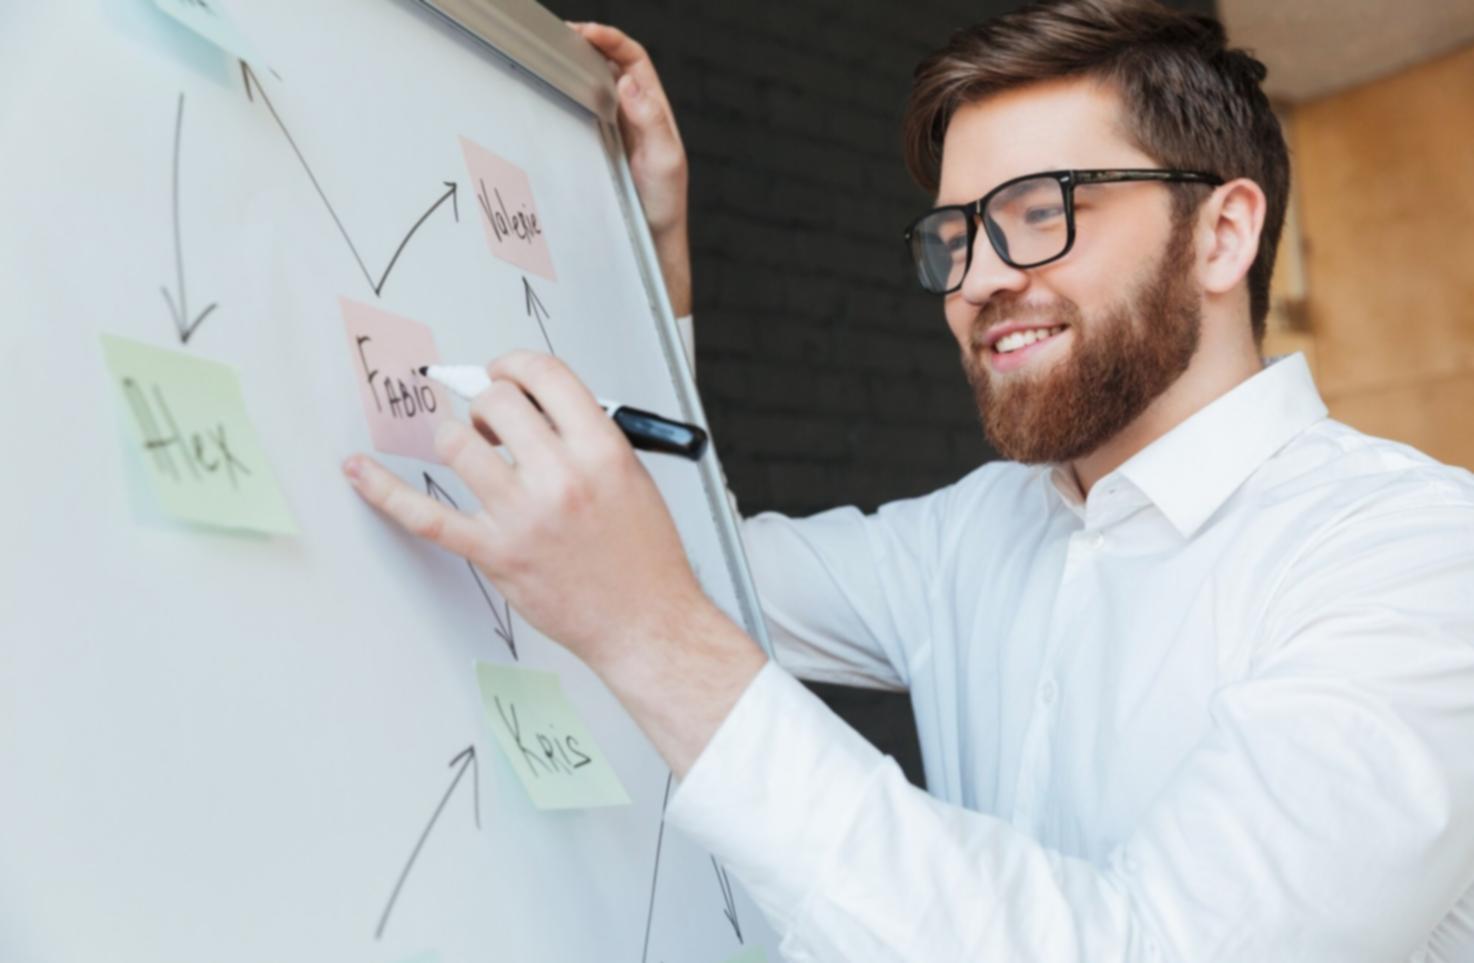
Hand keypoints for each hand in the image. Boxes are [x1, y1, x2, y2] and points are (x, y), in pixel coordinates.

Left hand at [341, 352, 763, 772]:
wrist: (644, 621)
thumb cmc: (643, 556)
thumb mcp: (631, 476)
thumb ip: (585, 436)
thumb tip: (535, 408)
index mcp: (602, 451)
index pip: (545, 376)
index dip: (516, 364)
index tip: (507, 372)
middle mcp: (560, 478)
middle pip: (496, 403)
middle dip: (489, 402)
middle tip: (494, 420)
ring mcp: (522, 516)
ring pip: (457, 444)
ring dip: (457, 438)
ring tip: (471, 450)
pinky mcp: (494, 553)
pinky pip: (426, 516)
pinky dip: (384, 491)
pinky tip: (360, 471)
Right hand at [569, 21, 690, 316]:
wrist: (651, 242)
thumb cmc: (663, 205)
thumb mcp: (665, 161)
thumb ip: (651, 121)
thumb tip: (630, 83)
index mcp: (654, 110)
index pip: (634, 59)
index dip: (612, 40)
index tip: (587, 32)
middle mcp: (635, 114)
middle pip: (610, 63)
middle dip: (587, 43)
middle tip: (559, 37)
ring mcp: (615, 130)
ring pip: (594, 85)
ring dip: (575, 67)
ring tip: (552, 56)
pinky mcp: (598, 147)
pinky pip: (581, 111)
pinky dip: (567, 95)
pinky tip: (551, 93)